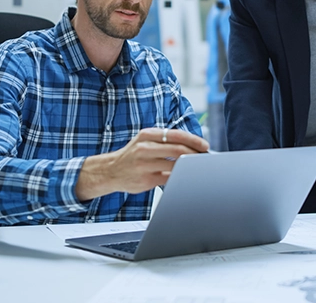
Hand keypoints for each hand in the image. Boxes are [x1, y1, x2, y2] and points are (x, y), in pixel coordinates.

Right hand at [76, 127, 208, 200]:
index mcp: (147, 135)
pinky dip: (179, 177)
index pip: (176, 135)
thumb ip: (164, 141)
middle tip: (204, 158)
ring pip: (175, 165)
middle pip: (178, 150)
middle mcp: (144, 148)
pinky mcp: (145, 179)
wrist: (110, 170)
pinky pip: (168, 178)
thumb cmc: (132, 155)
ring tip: (197, 167)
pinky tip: (184, 176)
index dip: (193, 140)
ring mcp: (144, 164)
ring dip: (189, 167)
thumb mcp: (144, 140)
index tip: (205, 145)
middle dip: (195, 154)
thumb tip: (191, 145)